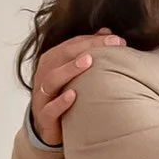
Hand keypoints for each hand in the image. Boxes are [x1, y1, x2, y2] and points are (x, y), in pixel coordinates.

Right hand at [30, 28, 122, 144]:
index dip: (92, 40)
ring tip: (88, 62)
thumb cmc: (64, 95)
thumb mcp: (75, 73)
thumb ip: (87, 52)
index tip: (116, 40)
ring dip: (70, 69)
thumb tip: (106, 31)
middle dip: (86, 48)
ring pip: (52, 79)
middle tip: (110, 45)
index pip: (71, 45)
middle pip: (62, 56)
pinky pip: (49, 109)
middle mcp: (43, 75)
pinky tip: (73, 95)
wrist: (49, 128)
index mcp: (51, 61)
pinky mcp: (44, 117)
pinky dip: (60, 102)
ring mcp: (41, 96)